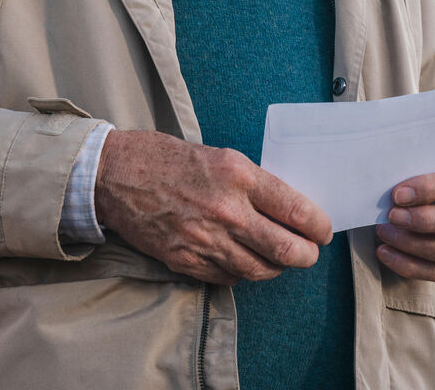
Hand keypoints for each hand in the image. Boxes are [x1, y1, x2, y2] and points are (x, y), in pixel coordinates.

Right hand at [95, 129, 331, 284]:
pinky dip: (241, 272)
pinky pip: (228, 278)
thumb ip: (250, 182)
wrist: (113, 174)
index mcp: (238, 176)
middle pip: (286, 250)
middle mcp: (226, 211)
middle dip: (306, 255)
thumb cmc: (163, 158)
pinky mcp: (186, 260)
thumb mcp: (217, 156)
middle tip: (308, 252)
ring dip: (275, 268)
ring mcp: (205, 240)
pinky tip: (241, 260)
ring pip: (260, 270)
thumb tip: (283, 208)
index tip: (322, 230)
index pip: (297, 210)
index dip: (318, 226)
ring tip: (277, 259)